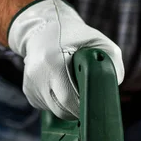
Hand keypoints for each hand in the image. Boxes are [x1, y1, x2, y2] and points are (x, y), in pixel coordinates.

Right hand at [8, 0, 123, 119]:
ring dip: (69, 106)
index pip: (69, 99)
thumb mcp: (99, 43)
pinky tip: (63, 86)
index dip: (85, 106)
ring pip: (55, 111)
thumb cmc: (76, 37)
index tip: (96, 105)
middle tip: (91, 101)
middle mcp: (38, 75)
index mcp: (54, 61)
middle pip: (62, 110)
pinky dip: (59, 103)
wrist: (44, 29)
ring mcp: (30, 84)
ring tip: (76, 87)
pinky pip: (48, 107)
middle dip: (80, 109)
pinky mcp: (28, 91)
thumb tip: (111, 89)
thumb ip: (111, 63)